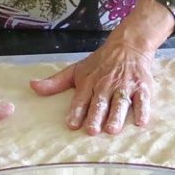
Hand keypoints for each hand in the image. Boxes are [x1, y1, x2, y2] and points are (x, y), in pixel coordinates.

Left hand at [29, 38, 154, 135]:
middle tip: (91, 130)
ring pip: (120, 102)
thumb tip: (32, 87)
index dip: (76, 111)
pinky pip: (142, 100)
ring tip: (112, 129)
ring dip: (116, 115)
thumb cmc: (100, 62)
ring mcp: (124, 86)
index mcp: (89, 82)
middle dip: (95, 116)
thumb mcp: (76, 70)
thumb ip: (55, 82)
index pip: (81, 98)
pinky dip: (142, 110)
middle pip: (100, 102)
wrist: (128, 45)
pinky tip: (140, 121)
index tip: (71, 123)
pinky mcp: (141, 87)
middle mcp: (105, 85)